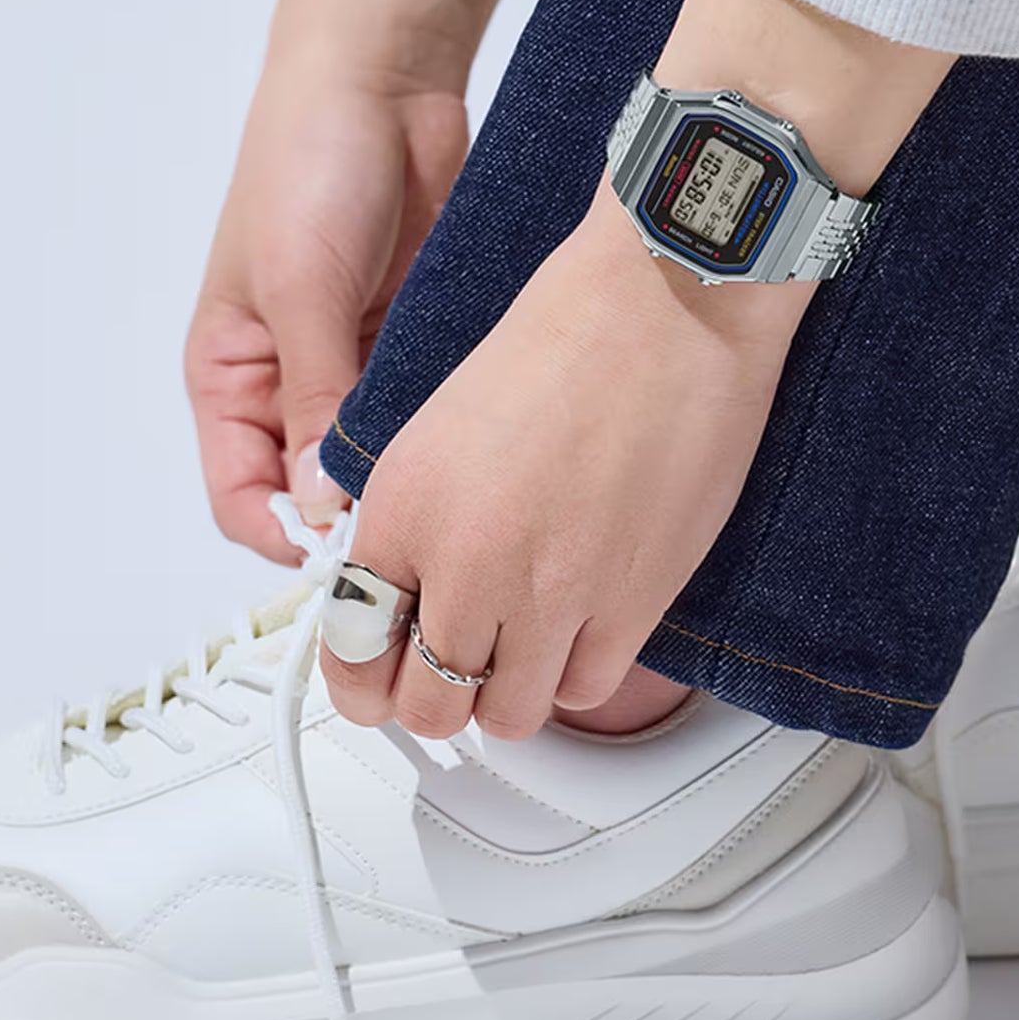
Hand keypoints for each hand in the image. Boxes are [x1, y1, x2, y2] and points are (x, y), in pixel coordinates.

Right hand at [186, 0, 515, 561]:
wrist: (384, 75)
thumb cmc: (308, 163)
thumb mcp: (300, 286)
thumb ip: (315, 398)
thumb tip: (325, 508)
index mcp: (230, 378)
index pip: (242, 497)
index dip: (283, 541)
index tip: (344, 564)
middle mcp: (291, 386)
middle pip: (316, 493)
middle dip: (357, 524)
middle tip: (418, 547)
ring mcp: (358, 369)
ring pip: (381, 460)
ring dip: (410, 480)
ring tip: (458, 504)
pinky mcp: (418, 346)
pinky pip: (430, 414)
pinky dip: (448, 435)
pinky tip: (484, 450)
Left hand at [322, 0, 955, 735]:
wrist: (668, 301)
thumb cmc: (571, 329)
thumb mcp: (443, 420)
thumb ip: (416, 514)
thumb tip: (403, 582)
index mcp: (402, 510)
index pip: (350, 648)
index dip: (361, 674)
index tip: (377, 674)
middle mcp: (465, 564)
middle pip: (423, 705)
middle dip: (429, 697)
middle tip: (448, 672)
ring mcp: (549, 596)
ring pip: (504, 718)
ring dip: (505, 695)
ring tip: (518, 652)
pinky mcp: (629, 605)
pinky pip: (584, 691)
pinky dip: (574, 677)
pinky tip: (576, 634)